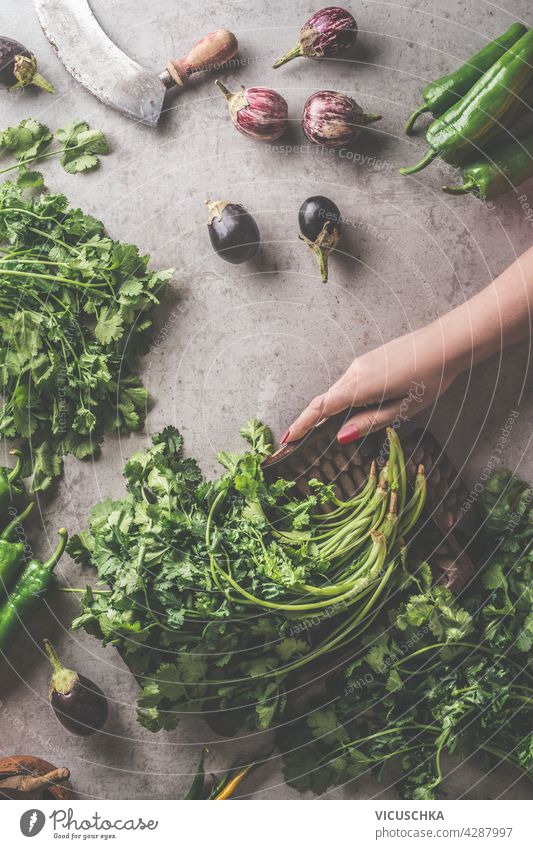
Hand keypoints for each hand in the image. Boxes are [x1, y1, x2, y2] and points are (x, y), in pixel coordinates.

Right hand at [283, 323, 463, 444]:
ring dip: (330, 411)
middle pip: (325, 400)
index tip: (287, 438)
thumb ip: (370, 422)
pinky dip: (343, 399)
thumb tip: (342, 436)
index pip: (321, 408)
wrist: (446, 343)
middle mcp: (354, 372)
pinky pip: (349, 384)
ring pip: (338, 391)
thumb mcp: (403, 409)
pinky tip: (353, 411)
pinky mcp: (369, 360)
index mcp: (360, 386)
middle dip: (310, 421)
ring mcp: (361, 364)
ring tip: (325, 433)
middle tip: (299, 442)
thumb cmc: (430, 378)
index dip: (302, 424)